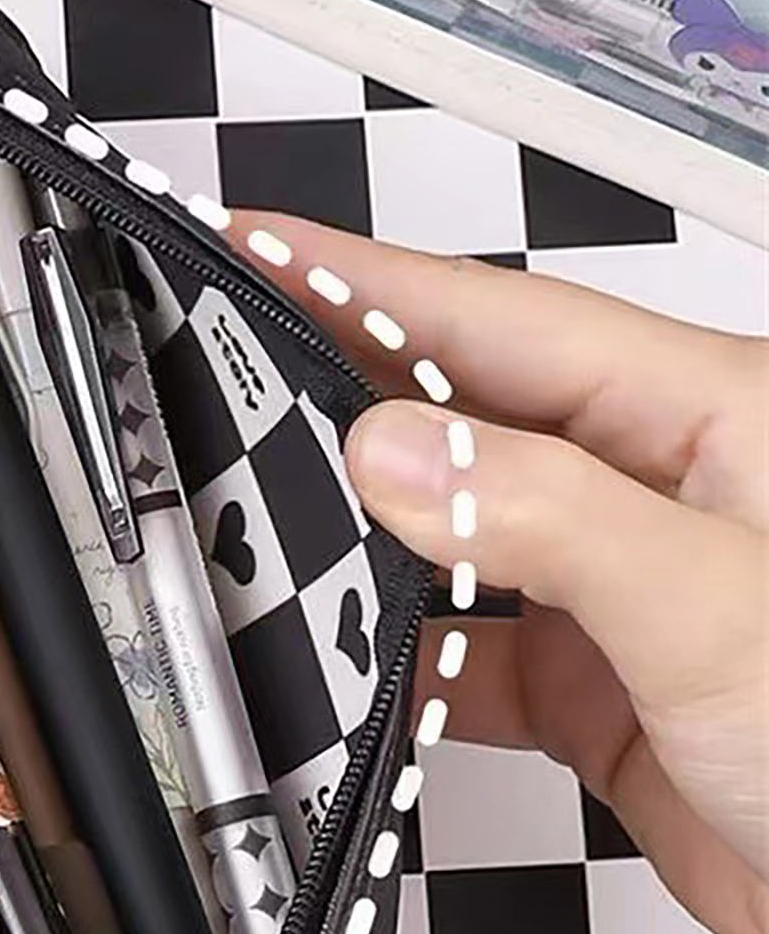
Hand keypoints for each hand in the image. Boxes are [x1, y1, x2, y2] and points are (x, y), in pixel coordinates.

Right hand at [231, 212, 768, 933]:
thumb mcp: (712, 608)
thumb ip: (545, 516)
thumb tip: (388, 448)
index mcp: (708, 417)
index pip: (498, 319)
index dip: (364, 279)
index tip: (255, 245)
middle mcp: (655, 489)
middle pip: (464, 411)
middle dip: (341, 385)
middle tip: (221, 362)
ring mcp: (623, 592)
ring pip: (455, 533)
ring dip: (362, 529)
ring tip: (256, 502)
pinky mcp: (601, 688)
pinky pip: (469, 650)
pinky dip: (401, 657)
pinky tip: (347, 659)